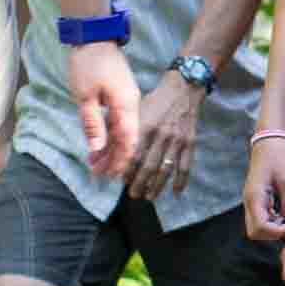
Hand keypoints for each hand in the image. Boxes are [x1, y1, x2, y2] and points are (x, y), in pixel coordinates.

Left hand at [64, 42, 141, 180]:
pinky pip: (118, 122)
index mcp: (126, 106)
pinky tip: (99, 145)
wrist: (95, 37)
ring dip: (110, 148)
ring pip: (122, 132)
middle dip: (114, 158)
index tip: (110, 176)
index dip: (121, 160)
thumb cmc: (89, 64)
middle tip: (98, 174)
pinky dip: (109, 135)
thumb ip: (93, 124)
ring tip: (95, 164)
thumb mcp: (85, 96)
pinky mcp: (121, 98)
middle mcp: (131, 106)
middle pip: (127, 139)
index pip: (129, 140)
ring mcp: (128, 101)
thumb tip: (97, 149)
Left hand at [123, 75, 201, 203]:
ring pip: (166, 169)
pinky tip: (176, 192)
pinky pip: (186, 166)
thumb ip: (114, 134)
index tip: (120, 181)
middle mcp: (161, 135)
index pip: (133, 154)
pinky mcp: (189, 142)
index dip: (126, 170)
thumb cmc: (154, 100)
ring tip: (149, 197)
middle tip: (133, 194)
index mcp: (145, 126)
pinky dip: (181, 181)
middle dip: (140, 183)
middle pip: (149, 166)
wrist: (183, 88)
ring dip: (157, 186)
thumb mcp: (132, 111)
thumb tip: (94, 158)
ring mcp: (177, 140)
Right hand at [243, 131, 284, 236]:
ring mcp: (251, 201)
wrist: (268, 143)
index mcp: (255, 196)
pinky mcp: (255, 199)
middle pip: (255, 232)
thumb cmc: (277, 157)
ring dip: (272, 227)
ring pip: (256, 227)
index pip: (260, 226)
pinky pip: (260, 218)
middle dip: (272, 233)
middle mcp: (249, 201)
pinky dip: (271, 220)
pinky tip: (284, 212)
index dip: (276, 232)